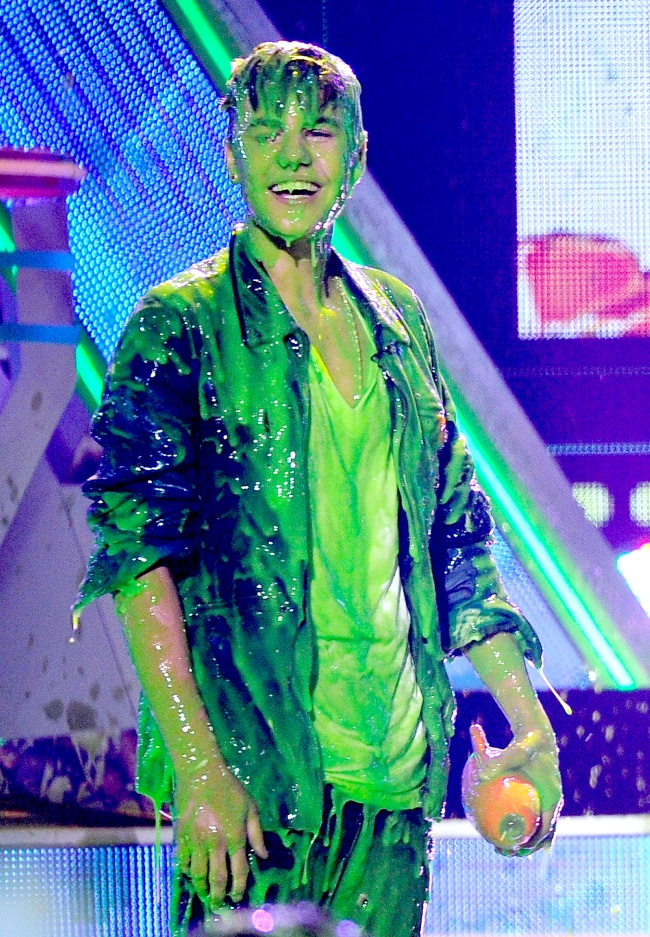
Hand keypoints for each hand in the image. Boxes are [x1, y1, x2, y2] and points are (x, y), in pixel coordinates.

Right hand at [174, 762, 267, 909]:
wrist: (201, 773)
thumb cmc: (229, 788)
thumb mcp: (250, 807)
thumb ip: (257, 833)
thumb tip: (263, 856)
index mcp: (235, 836)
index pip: (239, 871)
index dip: (239, 888)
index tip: (238, 896)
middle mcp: (216, 843)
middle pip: (217, 878)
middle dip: (219, 896)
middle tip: (219, 904)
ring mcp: (196, 841)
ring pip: (198, 874)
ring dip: (202, 888)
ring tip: (205, 894)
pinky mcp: (181, 836)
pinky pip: (182, 862)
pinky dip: (186, 872)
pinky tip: (191, 874)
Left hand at [474, 722, 562, 856]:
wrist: (537, 736)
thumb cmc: (525, 745)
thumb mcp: (514, 751)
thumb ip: (499, 762)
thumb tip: (479, 775)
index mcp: (552, 797)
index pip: (545, 829)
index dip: (533, 843)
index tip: (517, 849)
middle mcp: (553, 803)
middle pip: (543, 835)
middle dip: (527, 848)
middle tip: (505, 853)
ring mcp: (547, 803)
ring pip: (537, 829)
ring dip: (523, 842)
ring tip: (500, 848)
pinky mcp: (539, 800)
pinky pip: (530, 818)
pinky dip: (519, 827)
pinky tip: (499, 831)